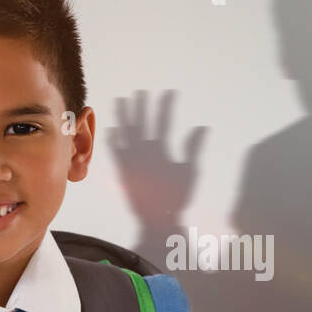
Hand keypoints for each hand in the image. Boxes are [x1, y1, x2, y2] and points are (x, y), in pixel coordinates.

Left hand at [108, 89, 207, 226]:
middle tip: (141, 92)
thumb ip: (192, 148)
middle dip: (141, 105)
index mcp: (160, 150)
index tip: (169, 93)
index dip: (166, 105)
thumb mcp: (189, 172)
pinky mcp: (121, 171)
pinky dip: (112, 139)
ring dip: (123, 115)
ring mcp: (129, 160)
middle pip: (141, 122)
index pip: (163, 121)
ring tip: (121, 101)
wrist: (156, 219)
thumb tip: (201, 128)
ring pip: (124, 132)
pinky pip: (114, 151)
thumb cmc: (176, 197)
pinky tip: (110, 129)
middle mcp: (142, 152)